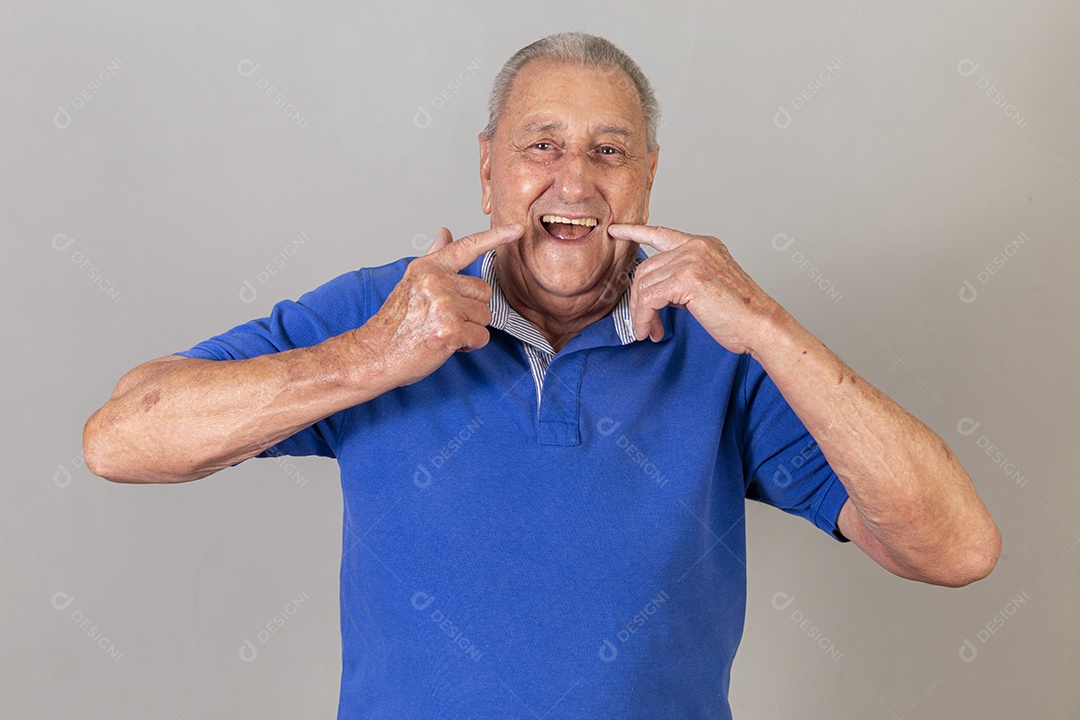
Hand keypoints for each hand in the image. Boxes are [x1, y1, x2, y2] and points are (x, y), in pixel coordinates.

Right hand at [355, 224, 521, 386]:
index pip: (467, 247)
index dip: (495, 238)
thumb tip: (444, 233)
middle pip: (483, 292)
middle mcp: (437, 282)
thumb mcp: (411, 283)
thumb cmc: (395, 324)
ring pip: (485, 316)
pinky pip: (481, 336)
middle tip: (445, 320)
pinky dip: (469, 345)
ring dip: (470, 329)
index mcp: (428, 268)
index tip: (517, 230)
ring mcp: (444, 304)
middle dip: (471, 310)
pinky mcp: (450, 328)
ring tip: (443, 332)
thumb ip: (434, 258)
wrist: (375, 354)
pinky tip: (447, 345)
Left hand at [607, 224, 782, 354]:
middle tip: (644, 324)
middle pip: (646, 268)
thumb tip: (655, 291)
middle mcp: (696, 247)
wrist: (761, 325)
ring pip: (644, 285)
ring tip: (650, 331)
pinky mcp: (686, 279)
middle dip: (639, 300)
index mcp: (703, 245)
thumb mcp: (707, 287)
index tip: (616, 230)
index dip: (635, 232)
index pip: (662, 233)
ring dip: (641, 313)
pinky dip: (643, 318)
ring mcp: (691, 260)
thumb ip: (681, 280)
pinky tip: (650, 331)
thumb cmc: (739, 314)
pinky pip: (649, 299)